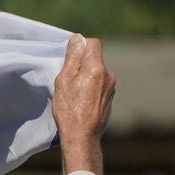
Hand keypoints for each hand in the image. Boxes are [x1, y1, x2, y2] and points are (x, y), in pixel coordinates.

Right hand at [52, 33, 114, 174]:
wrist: (82, 136)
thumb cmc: (69, 110)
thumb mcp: (64, 81)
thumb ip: (72, 57)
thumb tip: (77, 38)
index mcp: (96, 67)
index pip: (93, 43)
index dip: (80, 47)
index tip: (70, 59)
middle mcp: (108, 74)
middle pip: (95, 58)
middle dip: (82, 64)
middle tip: (68, 80)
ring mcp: (111, 86)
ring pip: (97, 72)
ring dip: (87, 76)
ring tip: (74, 94)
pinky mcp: (110, 97)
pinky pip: (100, 84)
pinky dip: (91, 87)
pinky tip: (82, 102)